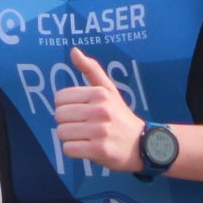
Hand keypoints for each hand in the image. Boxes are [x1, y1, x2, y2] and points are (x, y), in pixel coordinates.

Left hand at [55, 47, 146, 172]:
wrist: (142, 144)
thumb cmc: (120, 116)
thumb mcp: (109, 90)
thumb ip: (91, 69)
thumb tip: (73, 51)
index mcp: (100, 94)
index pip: (60, 97)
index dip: (66, 106)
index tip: (79, 112)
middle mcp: (100, 110)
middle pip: (59, 116)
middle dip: (67, 123)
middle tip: (82, 126)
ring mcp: (100, 131)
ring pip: (62, 133)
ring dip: (70, 137)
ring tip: (85, 137)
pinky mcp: (99, 150)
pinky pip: (68, 149)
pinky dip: (74, 151)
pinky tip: (86, 148)